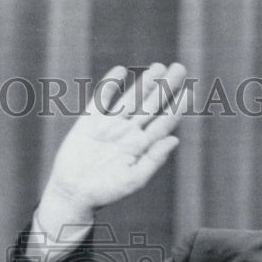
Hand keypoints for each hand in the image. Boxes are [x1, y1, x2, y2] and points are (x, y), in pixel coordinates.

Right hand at [40, 62, 187, 228]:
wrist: (72, 193)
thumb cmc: (105, 192)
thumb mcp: (134, 180)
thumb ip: (154, 159)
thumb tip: (175, 139)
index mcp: (142, 147)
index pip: (164, 122)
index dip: (177, 107)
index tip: (189, 92)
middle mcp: (128, 133)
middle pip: (151, 105)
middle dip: (166, 87)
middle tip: (180, 68)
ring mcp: (110, 125)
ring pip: (131, 98)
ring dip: (145, 82)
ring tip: (159, 67)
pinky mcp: (89, 121)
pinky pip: (101, 98)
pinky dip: (109, 85)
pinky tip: (120, 71)